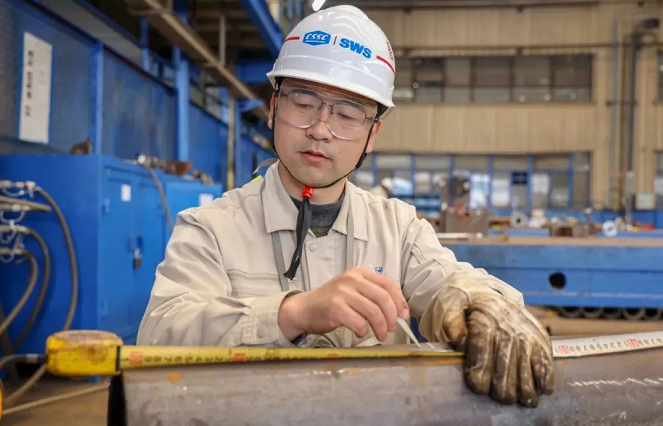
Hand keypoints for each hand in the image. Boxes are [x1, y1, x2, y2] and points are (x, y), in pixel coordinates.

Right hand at [278, 267, 408, 341]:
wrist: (304, 308)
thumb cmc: (331, 302)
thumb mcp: (353, 291)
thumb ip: (372, 296)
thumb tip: (398, 312)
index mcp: (359, 273)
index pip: (388, 284)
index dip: (400, 301)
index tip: (403, 316)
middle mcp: (352, 279)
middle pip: (383, 299)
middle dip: (391, 317)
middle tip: (392, 329)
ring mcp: (342, 293)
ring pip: (373, 312)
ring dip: (381, 327)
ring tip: (381, 335)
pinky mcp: (335, 308)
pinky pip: (359, 322)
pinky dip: (363, 331)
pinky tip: (361, 333)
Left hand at [429, 274, 553, 406]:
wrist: (488, 293)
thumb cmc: (467, 306)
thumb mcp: (452, 306)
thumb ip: (451, 323)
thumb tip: (460, 343)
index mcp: (484, 323)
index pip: (481, 358)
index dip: (478, 378)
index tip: (477, 386)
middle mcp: (507, 329)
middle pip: (504, 371)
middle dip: (501, 390)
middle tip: (499, 396)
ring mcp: (526, 334)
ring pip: (526, 371)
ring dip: (524, 391)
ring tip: (521, 400)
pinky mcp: (540, 337)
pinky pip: (545, 362)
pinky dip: (545, 379)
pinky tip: (542, 390)